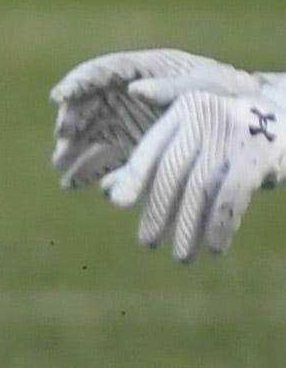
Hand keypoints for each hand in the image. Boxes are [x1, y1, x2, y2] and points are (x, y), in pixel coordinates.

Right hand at [50, 48, 256, 188]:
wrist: (245, 119)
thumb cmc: (224, 92)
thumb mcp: (203, 84)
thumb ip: (170, 87)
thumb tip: (134, 91)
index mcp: (138, 70)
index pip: (100, 72)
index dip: (76, 83)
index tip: (59, 97)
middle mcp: (123, 95)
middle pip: (87, 105)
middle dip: (71, 122)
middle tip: (63, 139)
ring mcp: (125, 121)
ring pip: (90, 134)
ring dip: (73, 152)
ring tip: (63, 171)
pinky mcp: (132, 147)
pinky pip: (107, 158)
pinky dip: (92, 171)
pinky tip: (78, 183)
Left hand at [103, 72, 285, 262]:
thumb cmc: (231, 133)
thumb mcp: (195, 135)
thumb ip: (155, 160)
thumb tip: (110, 193)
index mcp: (183, 112)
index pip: (153, 147)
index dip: (134, 176)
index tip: (117, 203)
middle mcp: (205, 118)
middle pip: (173, 171)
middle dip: (159, 210)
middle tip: (147, 242)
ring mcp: (233, 134)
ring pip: (201, 188)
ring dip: (190, 226)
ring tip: (182, 255)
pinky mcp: (257, 154)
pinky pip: (231, 195)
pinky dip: (221, 224)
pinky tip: (215, 246)